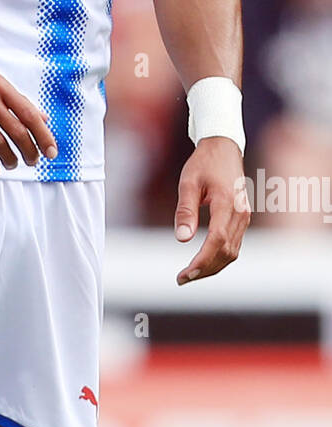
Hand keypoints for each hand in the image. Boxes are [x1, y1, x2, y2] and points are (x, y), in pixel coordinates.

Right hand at [0, 37, 57, 176]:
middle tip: (32, 161)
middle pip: (17, 132)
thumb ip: (17, 99)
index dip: (44, 136)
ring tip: (12, 164)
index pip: (30, 115)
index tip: (51, 151)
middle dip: (29, 152)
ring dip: (9, 159)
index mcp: (1, 86)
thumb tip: (41, 117)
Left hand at [174, 137, 250, 285]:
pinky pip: (234, 245)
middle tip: (182, 279)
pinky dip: (219, 258)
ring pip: (232, 252)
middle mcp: (241, 213)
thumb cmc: (203, 163)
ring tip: (189, 274)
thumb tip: (182, 239)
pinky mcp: (243, 219)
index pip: (217, 240)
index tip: (184, 273)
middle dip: (205, 269)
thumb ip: (185, 210)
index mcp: (227, 203)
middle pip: (226, 251)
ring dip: (212, 267)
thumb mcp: (188, 182)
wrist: (224, 148)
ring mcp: (244, 217)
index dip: (202, 261)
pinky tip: (203, 262)